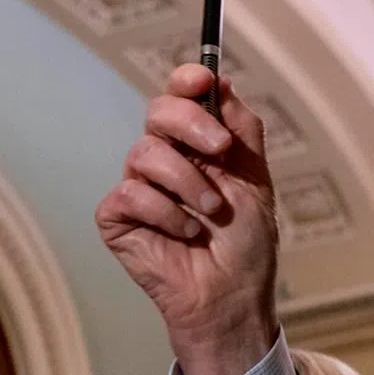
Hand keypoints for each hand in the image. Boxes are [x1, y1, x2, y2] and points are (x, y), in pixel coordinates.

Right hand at [96, 64, 279, 374]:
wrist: (233, 294)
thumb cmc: (246, 243)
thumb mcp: (255, 179)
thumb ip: (241, 130)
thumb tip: (222, 82)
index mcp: (198, 146)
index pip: (182, 97)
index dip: (187, 80)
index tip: (201, 80)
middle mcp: (166, 159)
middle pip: (158, 111)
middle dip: (191, 123)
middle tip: (220, 150)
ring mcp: (140, 187)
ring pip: (146, 153)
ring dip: (189, 184)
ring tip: (212, 213)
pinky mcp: (118, 217)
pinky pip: (132, 194)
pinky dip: (167, 214)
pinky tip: (186, 235)